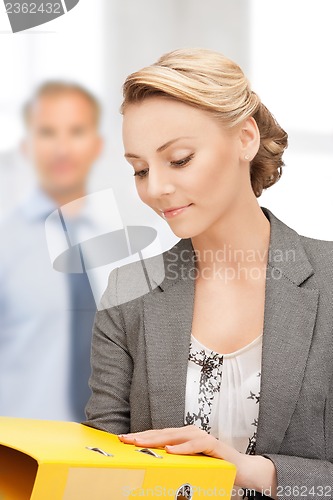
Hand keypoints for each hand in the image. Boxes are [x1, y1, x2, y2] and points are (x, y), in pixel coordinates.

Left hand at [118, 424, 247, 485]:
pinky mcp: (212, 444)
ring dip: (157, 439)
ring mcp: (201, 437)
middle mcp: (190, 433)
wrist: (242, 470)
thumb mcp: (189, 465)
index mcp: (182, 437)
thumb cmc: (213, 468)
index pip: (158, 435)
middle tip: (126, 440)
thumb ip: (174, 463)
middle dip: (143, 436)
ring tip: (141, 443)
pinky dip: (182, 448)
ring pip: (175, 436)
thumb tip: (152, 468)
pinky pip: (195, 445)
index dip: (141, 437)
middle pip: (162, 433)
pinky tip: (170, 450)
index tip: (123, 440)